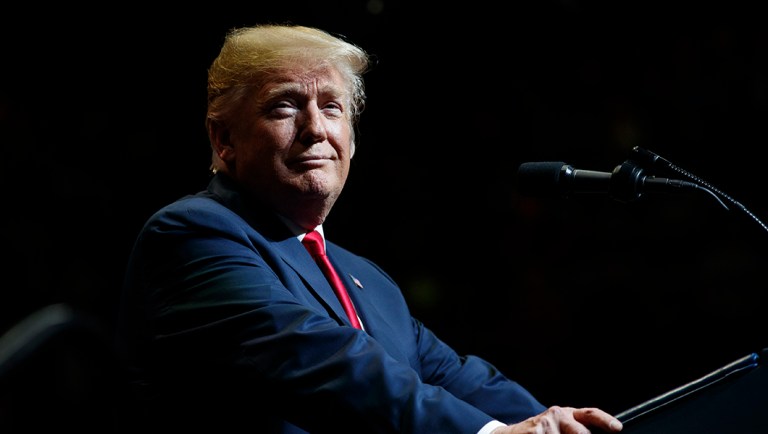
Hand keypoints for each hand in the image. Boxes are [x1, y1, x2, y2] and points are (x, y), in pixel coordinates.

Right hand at [492, 406, 622, 433]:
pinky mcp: (536, 432)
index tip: (617, 428)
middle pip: (581, 433)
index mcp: (569, 414)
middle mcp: (558, 415)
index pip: (590, 414)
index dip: (605, 420)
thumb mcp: (560, 427)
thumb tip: (598, 433)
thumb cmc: (542, 433)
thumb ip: (577, 429)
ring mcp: (546, 424)